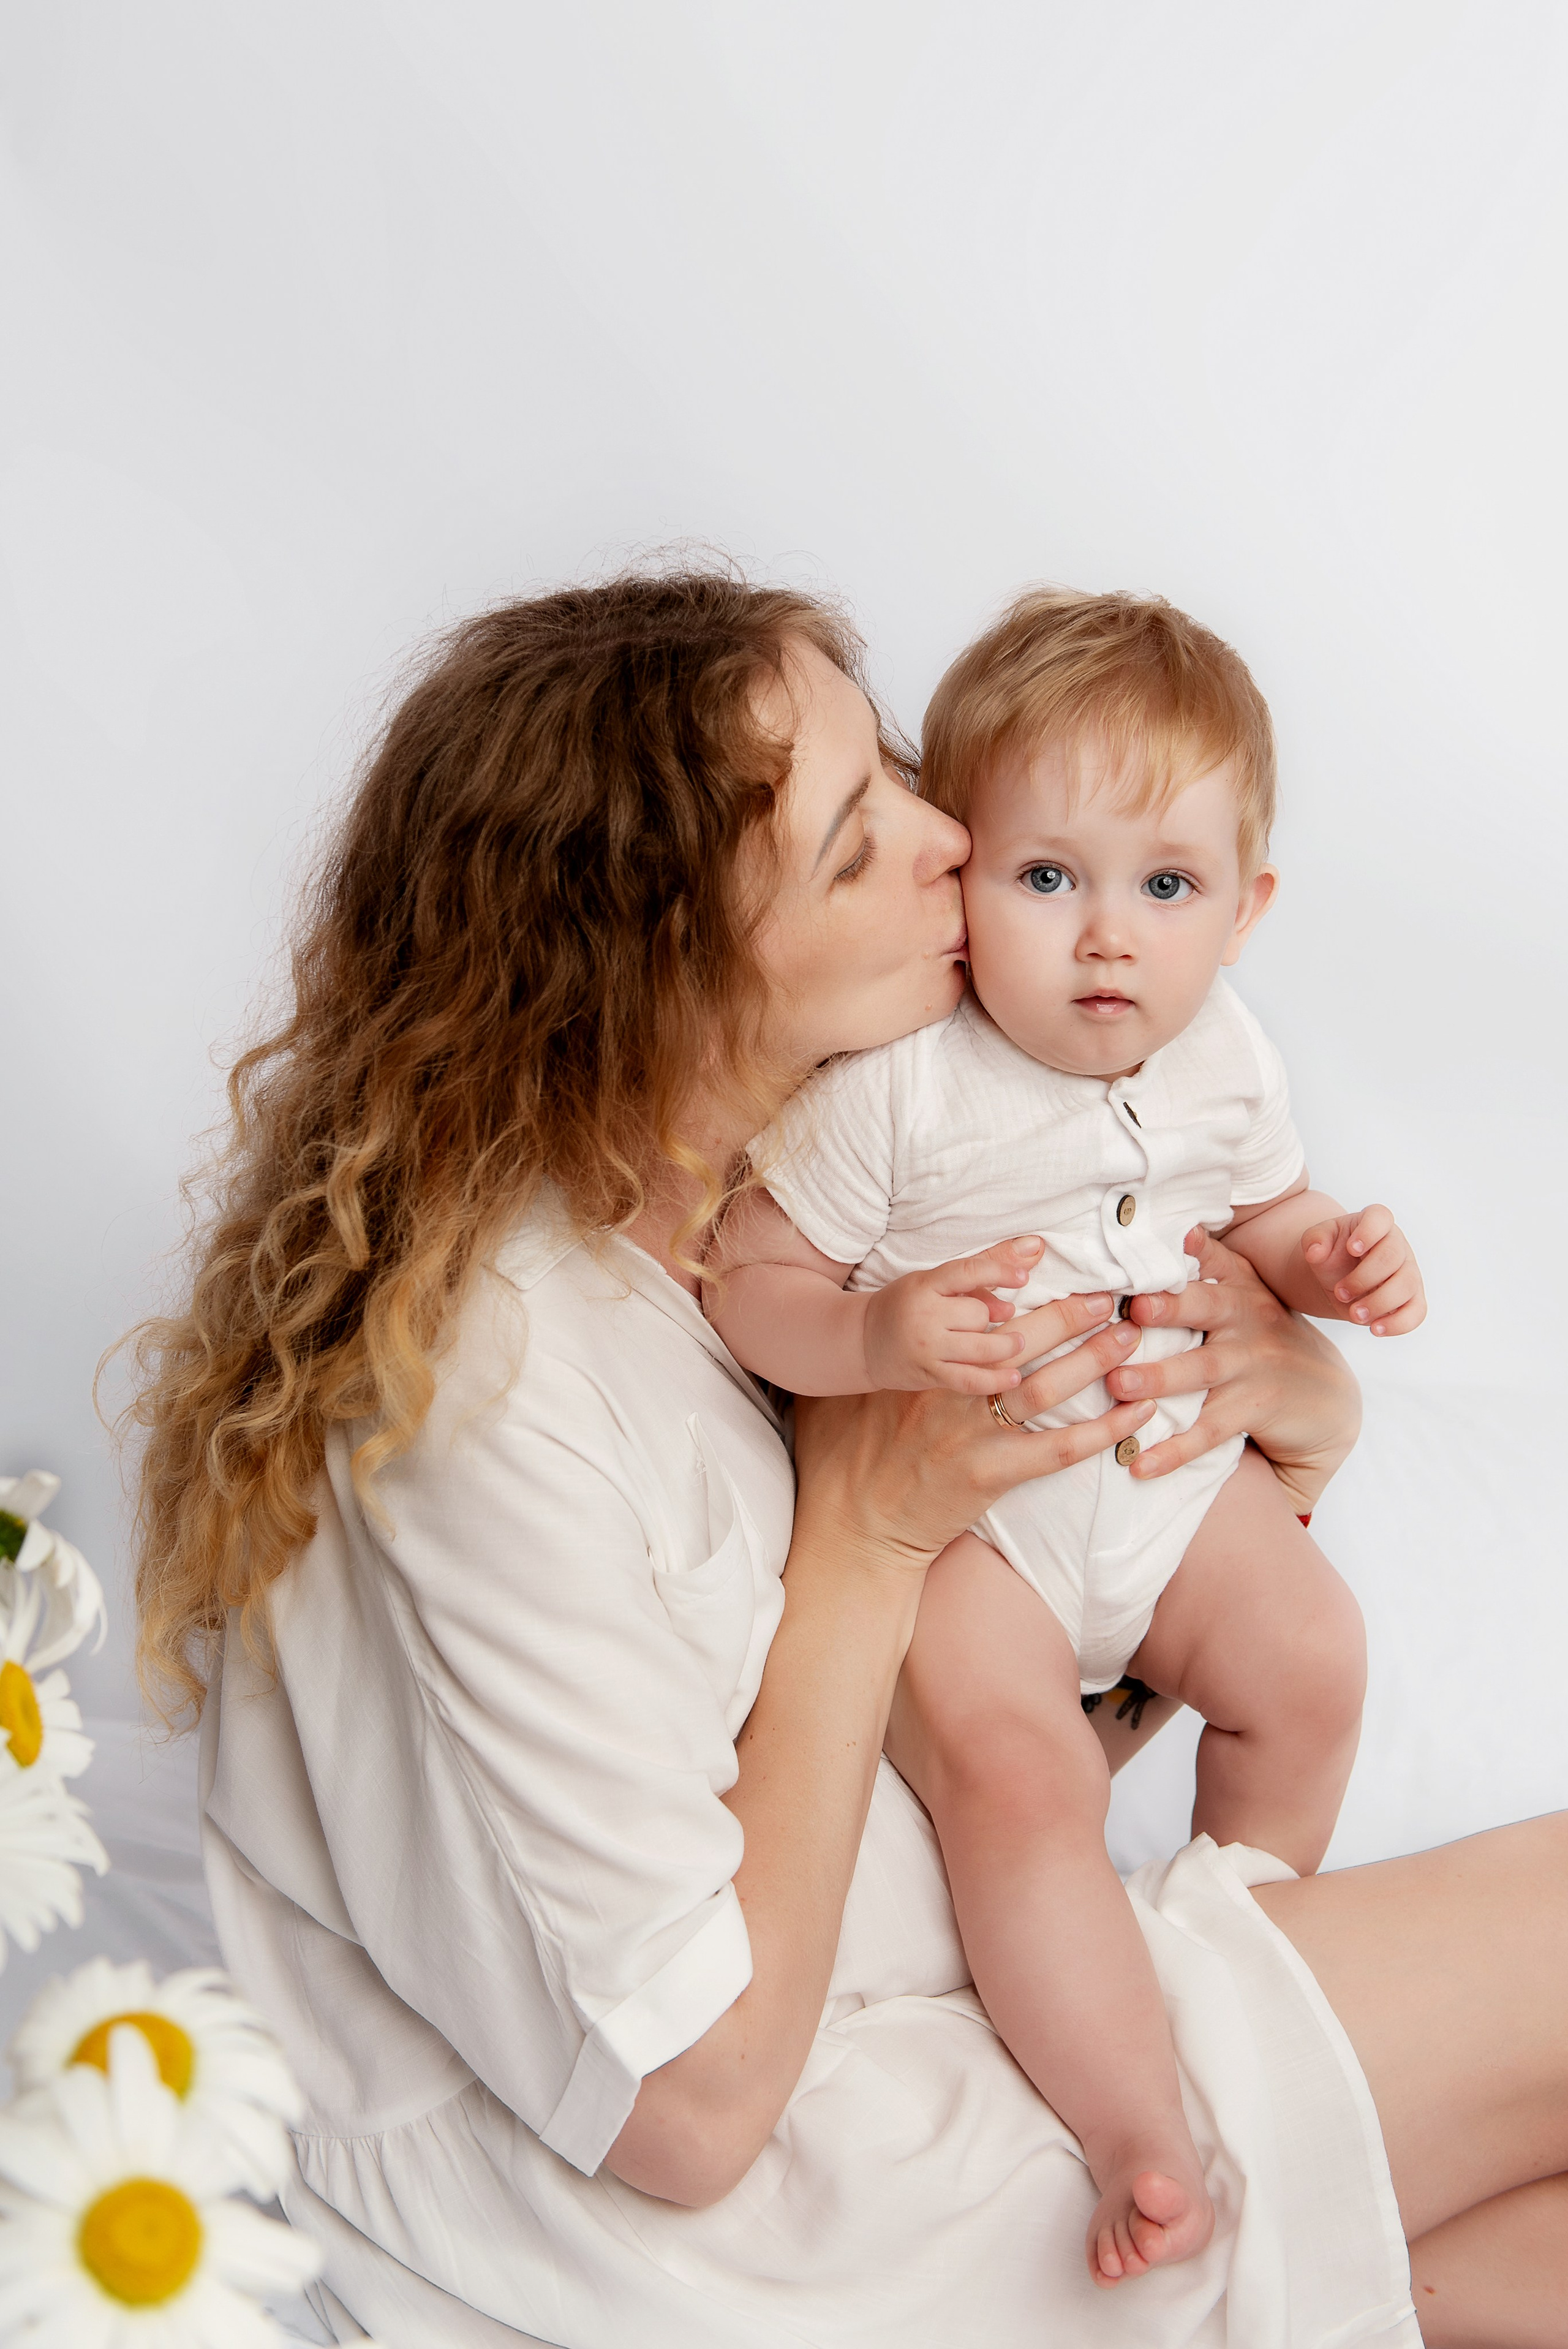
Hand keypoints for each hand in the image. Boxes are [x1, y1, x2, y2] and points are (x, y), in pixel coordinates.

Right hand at [794, 1293, 1154, 1572]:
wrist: (852, 1527)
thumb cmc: (845, 1462)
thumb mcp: (846, 1399)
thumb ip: (875, 1368)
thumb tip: (888, 1335)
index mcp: (923, 1368)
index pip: (979, 1322)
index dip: (1019, 1298)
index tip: (1052, 1279)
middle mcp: (951, 1393)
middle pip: (1021, 1342)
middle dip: (1068, 1315)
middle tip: (1108, 1296)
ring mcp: (974, 1434)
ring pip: (1045, 1386)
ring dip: (1093, 1358)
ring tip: (1130, 1335)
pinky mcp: (994, 1474)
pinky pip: (1060, 1448)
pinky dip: (1103, 1429)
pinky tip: (1138, 1413)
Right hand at [860, 1235, 1048, 1393]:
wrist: (863, 1341)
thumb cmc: (906, 1306)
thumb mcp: (933, 1283)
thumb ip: (979, 1278)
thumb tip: (1025, 1273)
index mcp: (924, 1285)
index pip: (967, 1272)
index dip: (999, 1272)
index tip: (1023, 1277)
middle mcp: (923, 1315)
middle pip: (977, 1314)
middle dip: (988, 1317)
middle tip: (988, 1319)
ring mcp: (926, 1347)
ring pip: (980, 1346)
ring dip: (1005, 1346)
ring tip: (1017, 1343)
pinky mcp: (929, 1374)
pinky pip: (970, 1379)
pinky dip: (995, 1380)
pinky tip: (1014, 1377)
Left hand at [1108, 1228, 1361, 1514]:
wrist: (1328, 1400)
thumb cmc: (1266, 1339)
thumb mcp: (1250, 1296)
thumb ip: (1214, 1264)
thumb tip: (1180, 1223)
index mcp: (1241, 1290)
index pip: (1217, 1263)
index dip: (1196, 1249)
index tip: (1176, 1234)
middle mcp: (1248, 1323)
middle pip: (1208, 1310)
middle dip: (1171, 1308)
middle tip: (1134, 1310)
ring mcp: (1253, 1369)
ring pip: (1203, 1372)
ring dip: (1160, 1378)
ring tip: (1119, 1384)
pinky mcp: (1253, 1412)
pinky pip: (1208, 1433)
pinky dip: (1174, 1450)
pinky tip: (1139, 1463)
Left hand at [1300, 1204, 1425, 1334]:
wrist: (1339, 1278)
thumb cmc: (1333, 1254)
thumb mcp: (1318, 1242)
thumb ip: (1314, 1240)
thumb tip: (1314, 1252)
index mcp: (1374, 1223)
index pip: (1380, 1217)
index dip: (1369, 1231)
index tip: (1351, 1248)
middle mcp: (1397, 1245)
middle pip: (1392, 1256)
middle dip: (1364, 1278)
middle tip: (1340, 1292)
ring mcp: (1409, 1272)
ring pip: (1406, 1285)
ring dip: (1378, 1303)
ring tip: (1353, 1314)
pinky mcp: (1413, 1299)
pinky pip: (1417, 1312)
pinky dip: (1398, 1324)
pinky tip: (1374, 1329)